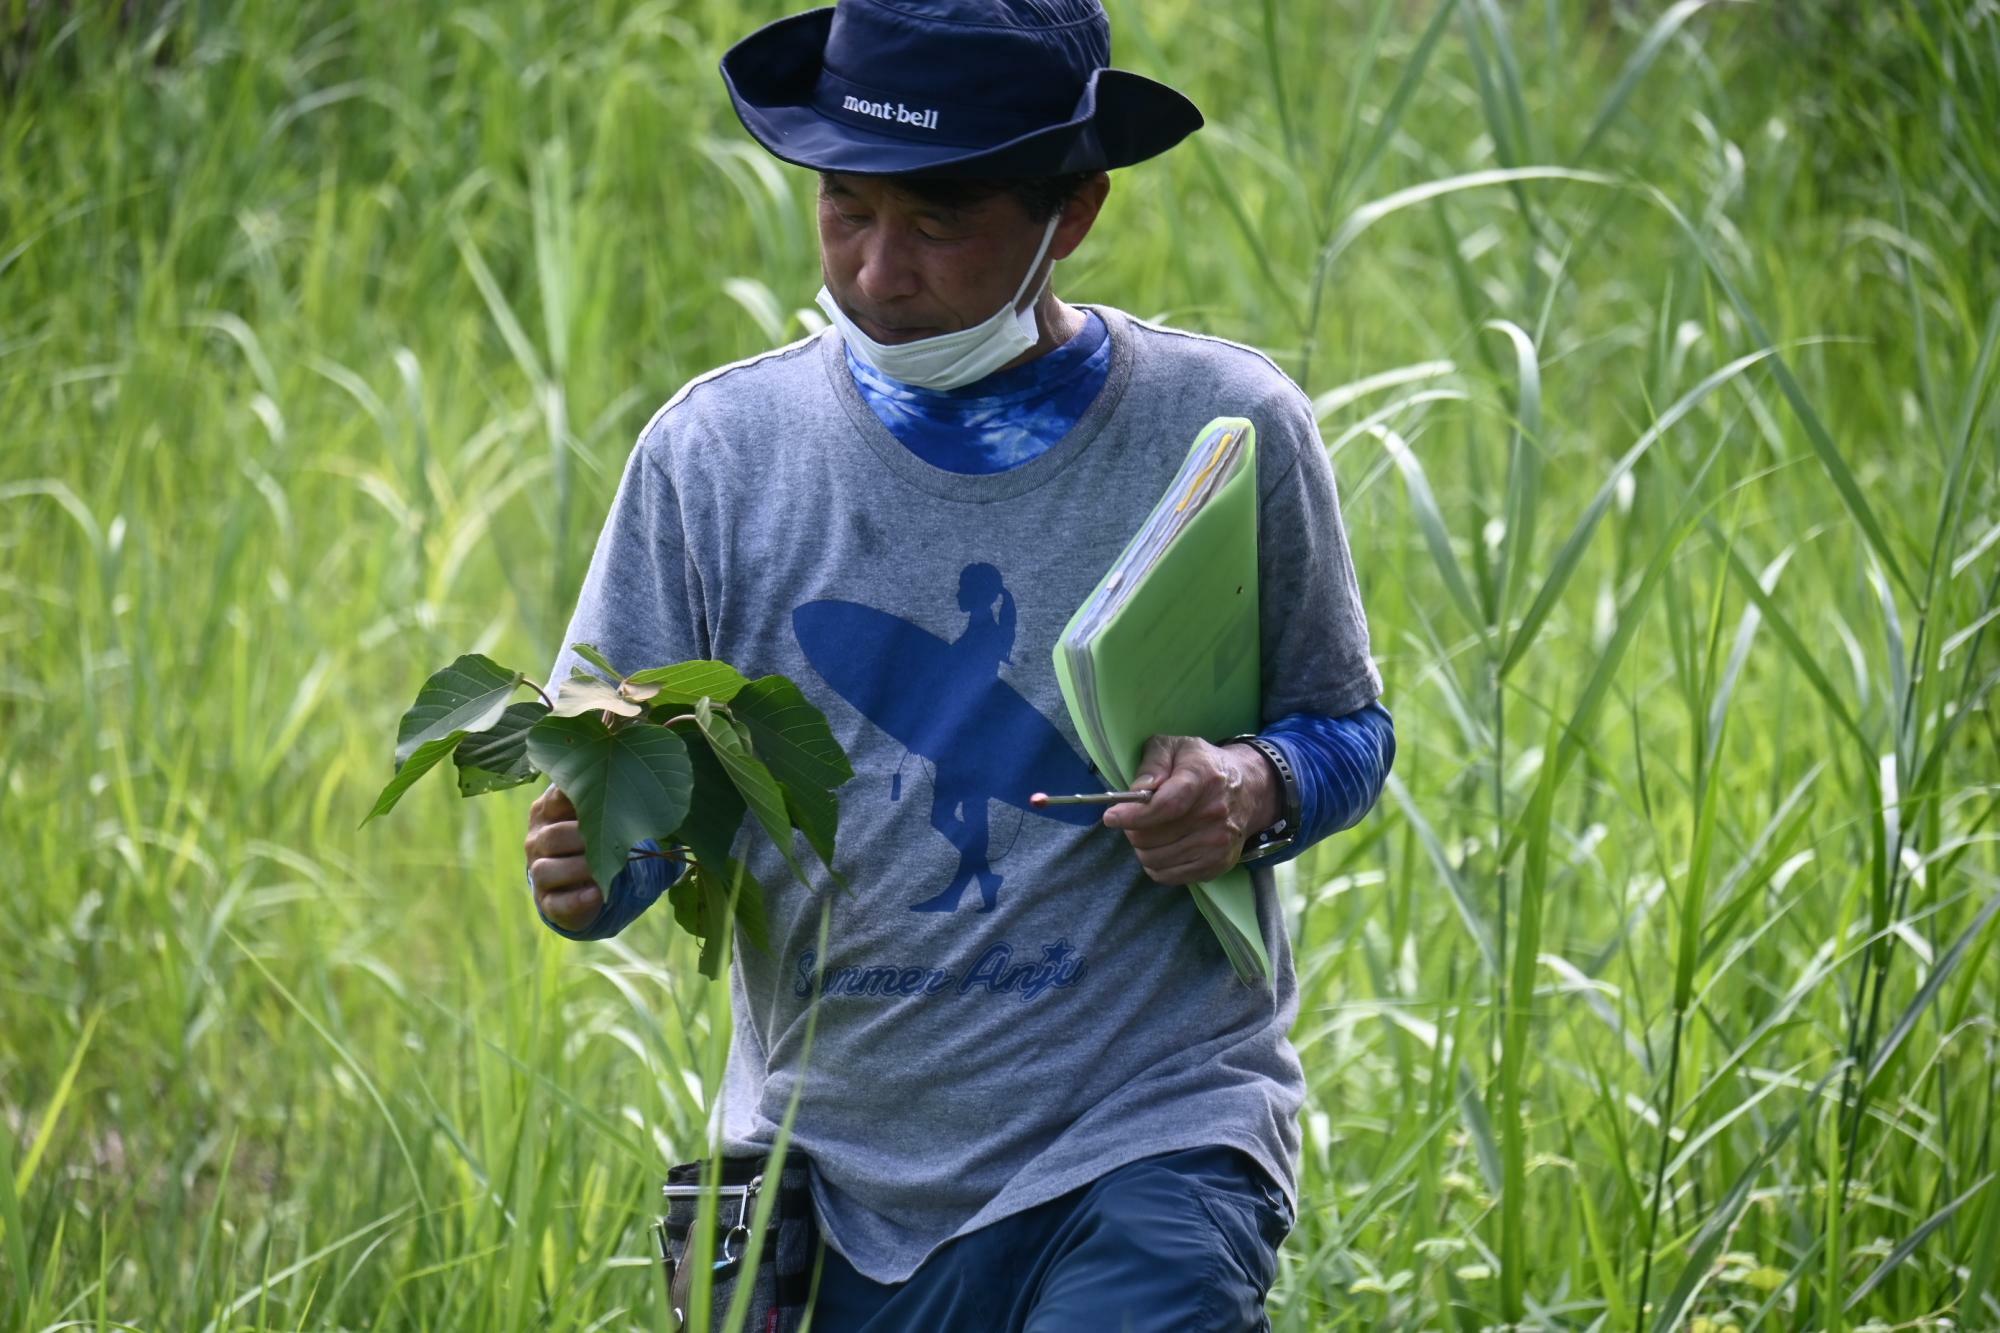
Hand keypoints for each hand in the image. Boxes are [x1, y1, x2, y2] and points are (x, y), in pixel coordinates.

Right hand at [524, 784, 604, 931]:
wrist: (587, 883)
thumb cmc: (597, 838)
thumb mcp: (599, 814)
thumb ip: (606, 796)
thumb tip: (640, 777)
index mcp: (547, 810)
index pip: (557, 797)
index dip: (581, 795)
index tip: (607, 794)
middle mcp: (537, 839)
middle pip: (553, 835)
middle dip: (584, 838)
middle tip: (613, 839)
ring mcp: (538, 871)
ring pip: (546, 869)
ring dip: (580, 869)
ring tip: (605, 869)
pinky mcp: (548, 902)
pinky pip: (557, 903)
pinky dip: (578, 899)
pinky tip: (599, 893)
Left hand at [1101, 735, 1281, 885]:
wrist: (1248, 789)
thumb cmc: (1202, 765)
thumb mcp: (1176, 747)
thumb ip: (1153, 762)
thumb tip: (1138, 790)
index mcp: (1203, 778)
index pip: (1165, 806)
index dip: (1133, 815)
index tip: (1111, 816)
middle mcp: (1215, 814)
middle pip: (1153, 837)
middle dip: (1133, 829)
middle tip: (1135, 819)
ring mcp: (1218, 843)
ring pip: (1155, 860)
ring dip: (1143, 847)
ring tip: (1150, 831)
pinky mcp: (1217, 864)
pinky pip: (1168, 876)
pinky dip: (1156, 864)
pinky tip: (1163, 846)